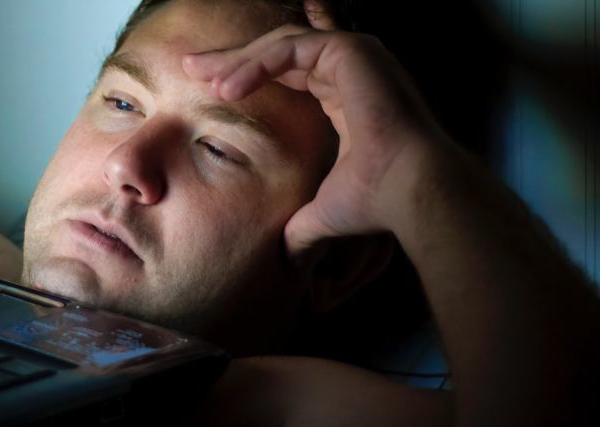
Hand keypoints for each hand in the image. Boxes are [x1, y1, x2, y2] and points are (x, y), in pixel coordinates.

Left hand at [182, 0, 450, 252]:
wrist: (408, 193)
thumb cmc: (373, 203)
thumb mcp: (323, 212)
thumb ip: (301, 227)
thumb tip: (286, 261)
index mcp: (344, 96)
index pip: (288, 72)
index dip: (247, 76)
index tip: (209, 88)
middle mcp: (351, 70)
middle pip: (279, 50)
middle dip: (233, 59)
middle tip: (191, 68)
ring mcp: (356, 55)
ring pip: (282, 44)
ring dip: (240, 62)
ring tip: (204, 81)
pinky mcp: (353, 51)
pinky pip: (292, 47)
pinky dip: (258, 64)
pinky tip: (229, 89)